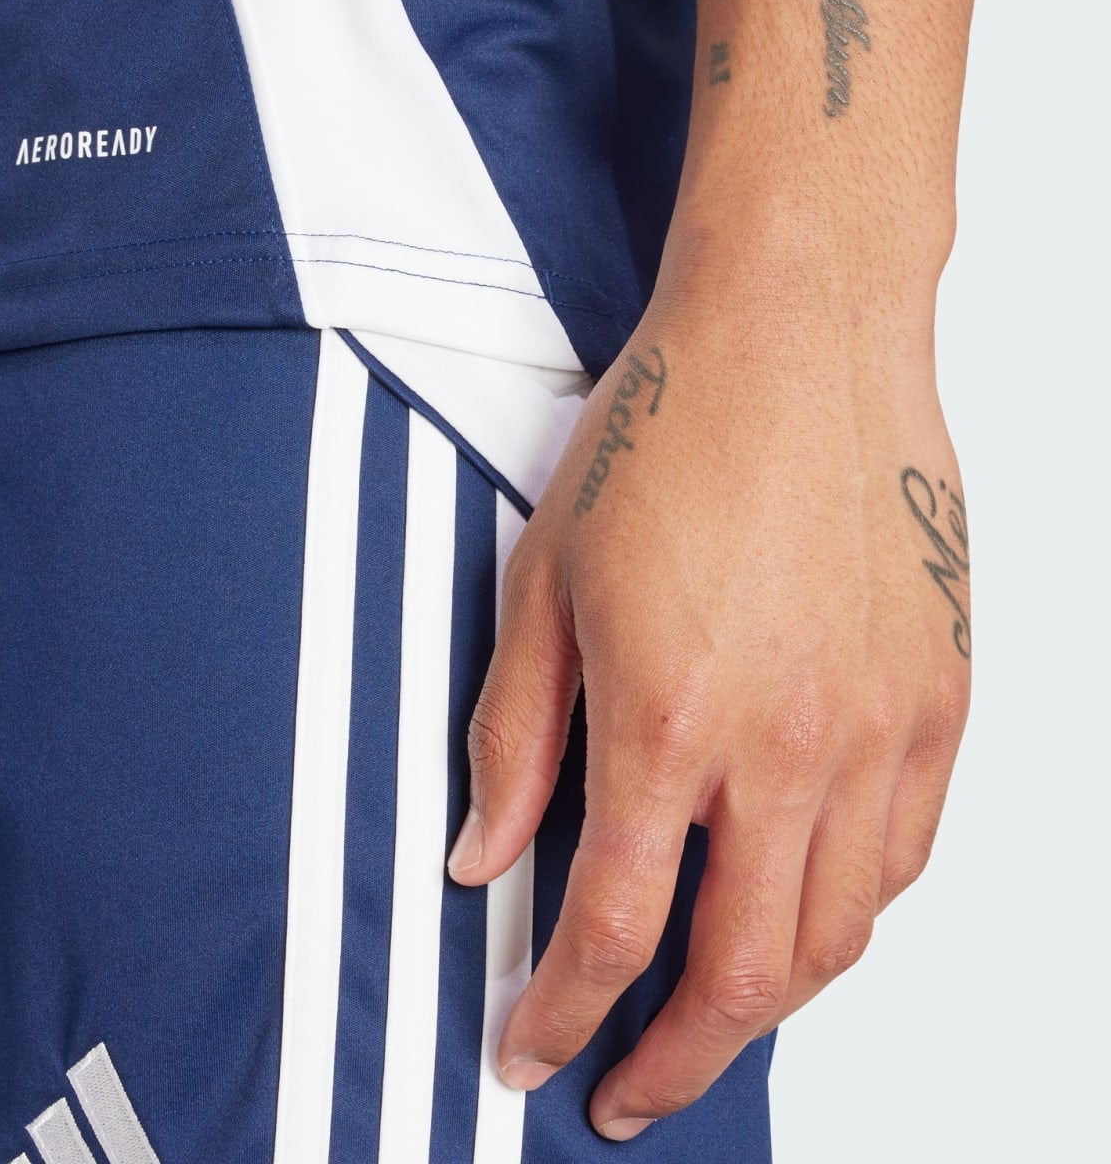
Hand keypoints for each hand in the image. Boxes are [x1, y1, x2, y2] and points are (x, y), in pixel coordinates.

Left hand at [448, 246, 970, 1140]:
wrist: (797, 335)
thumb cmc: (664, 433)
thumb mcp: (543, 580)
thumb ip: (513, 735)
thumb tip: (478, 857)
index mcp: (666, 720)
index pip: (607, 928)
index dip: (560, 1014)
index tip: (530, 1055)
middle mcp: (788, 749)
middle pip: (742, 976)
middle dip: (673, 1060)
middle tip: (624, 1093)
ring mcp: (883, 732)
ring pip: (837, 937)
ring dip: (767, 1004)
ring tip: (705, 1018)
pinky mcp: (943, 701)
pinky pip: (905, 859)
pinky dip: (847, 917)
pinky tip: (799, 913)